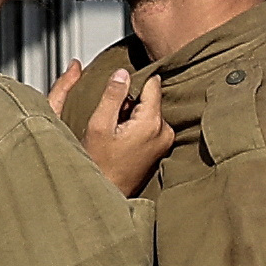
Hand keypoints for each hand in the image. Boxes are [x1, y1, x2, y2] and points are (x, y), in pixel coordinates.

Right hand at [75, 58, 168, 197]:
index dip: (134, 80)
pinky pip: (150, 125)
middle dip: (131, 100)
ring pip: (149, 111)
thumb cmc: (101, 164)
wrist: (108, 192)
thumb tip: (122, 73)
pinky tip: (123, 137)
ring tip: (116, 130)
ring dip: (132, 113)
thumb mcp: (100, 124)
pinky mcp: (161, 148)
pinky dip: (136, 125)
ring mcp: (165, 141)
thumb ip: (112, 96)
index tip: (119, 87)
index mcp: (152, 123)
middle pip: (150, 98)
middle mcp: (165, 132)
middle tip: (113, 117)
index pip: (152, 84)